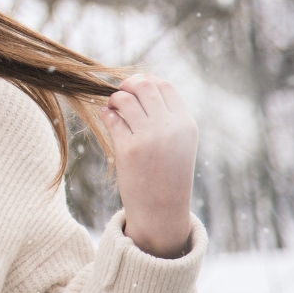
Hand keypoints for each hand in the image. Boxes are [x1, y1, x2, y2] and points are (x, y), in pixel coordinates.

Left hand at [100, 73, 197, 258]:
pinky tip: (108, 118)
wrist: (162, 211)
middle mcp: (170, 128)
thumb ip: (167, 117)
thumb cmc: (168, 174)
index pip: (164, 86)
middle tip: (120, 94)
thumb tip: (141, 85)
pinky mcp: (128, 149)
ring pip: (124, 99)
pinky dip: (107, 114)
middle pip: (143, 86)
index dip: (145, 81)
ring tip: (113, 108)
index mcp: (186, 124)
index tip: (135, 86)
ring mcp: (149, 138)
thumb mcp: (179, 143)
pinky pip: (112, 118)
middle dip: (127, 85)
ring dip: (114, 99)